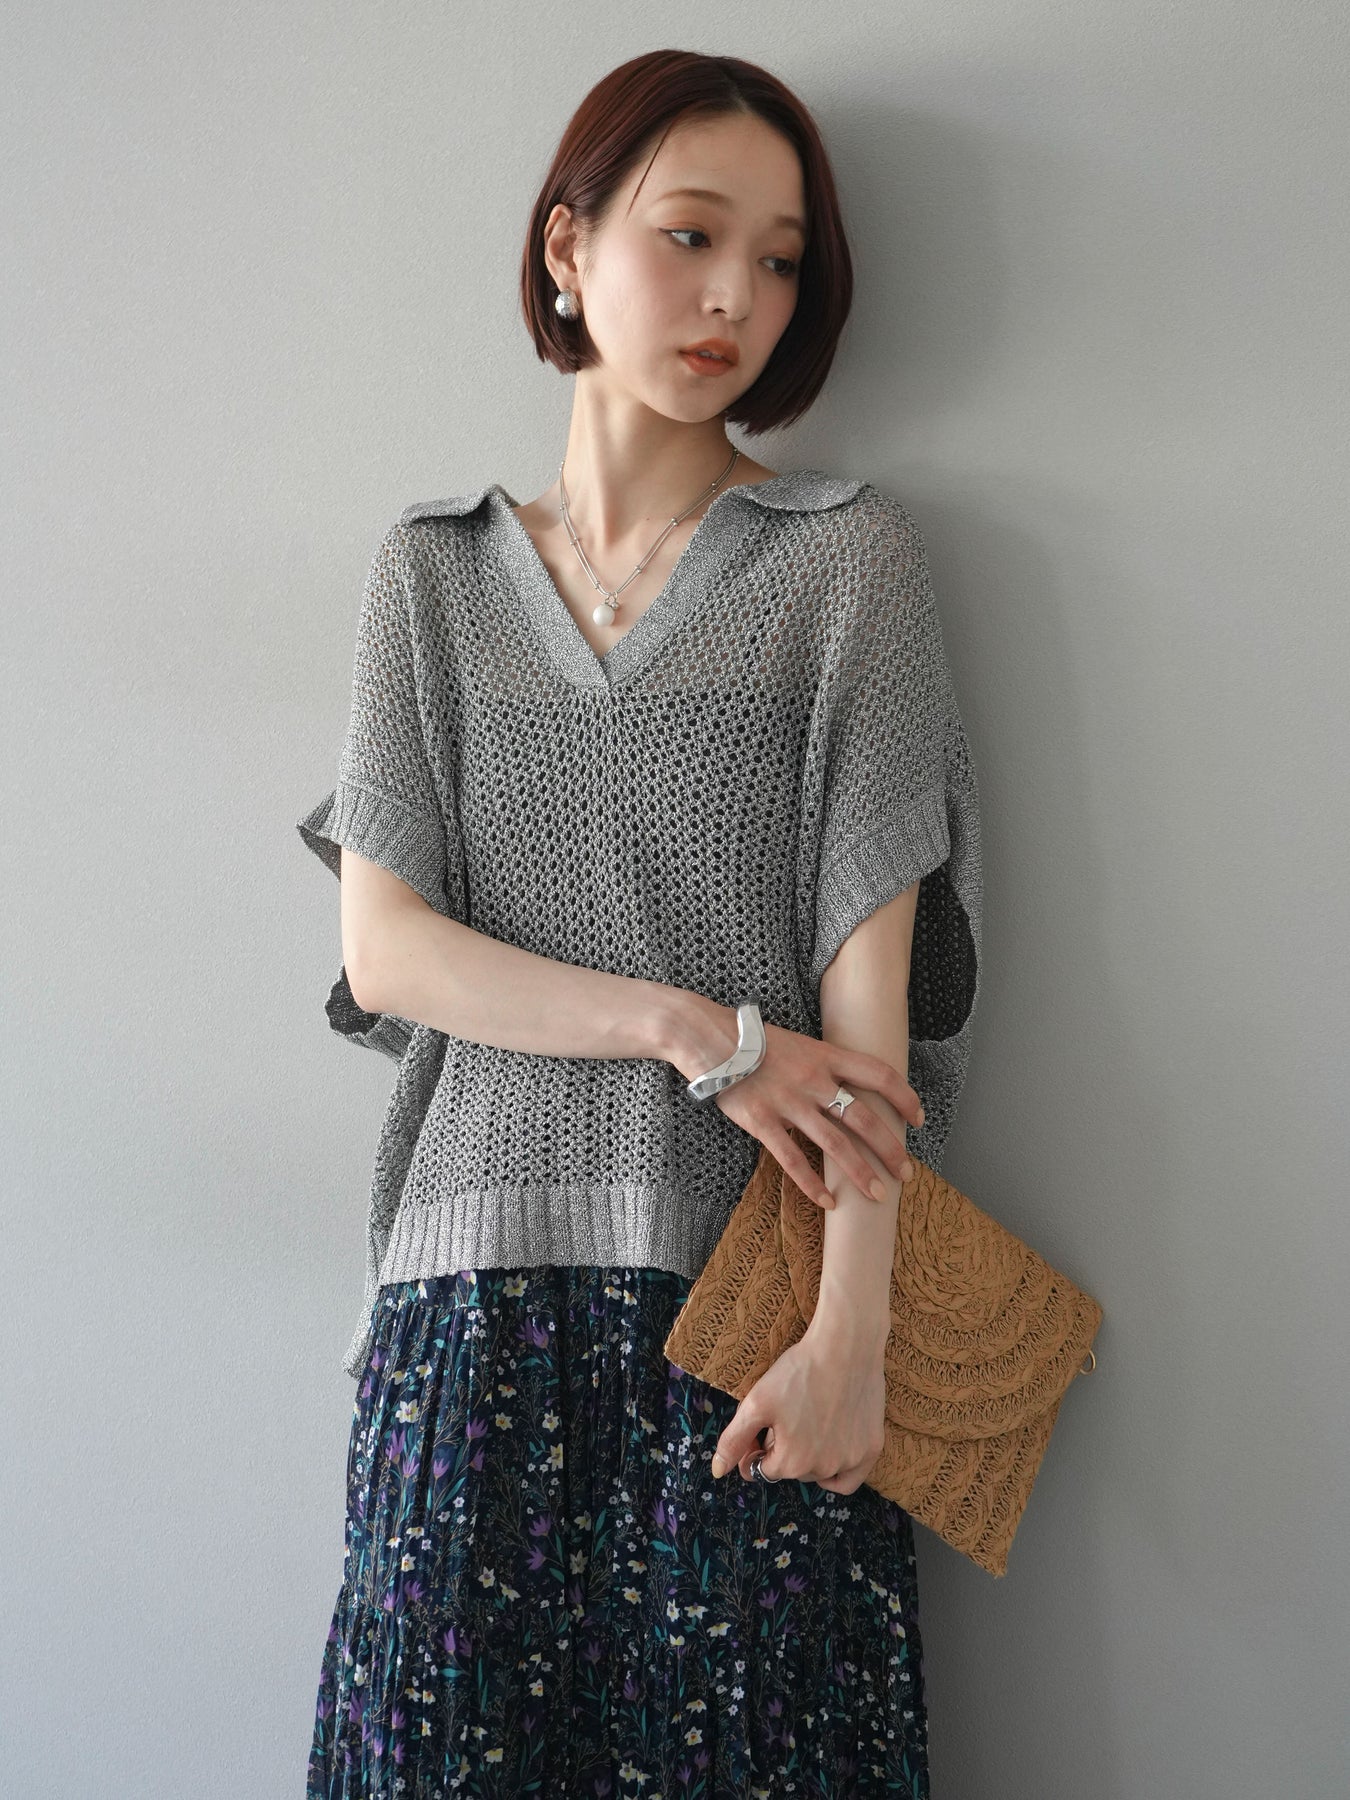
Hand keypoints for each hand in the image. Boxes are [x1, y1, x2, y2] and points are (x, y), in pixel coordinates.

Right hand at [673, 1004, 923, 1211]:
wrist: (710, 1038)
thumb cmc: (754, 1041)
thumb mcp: (799, 1044)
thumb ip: (824, 1065)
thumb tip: (851, 1089)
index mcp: (825, 1056)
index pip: (879, 1075)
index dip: (904, 1097)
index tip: (918, 1119)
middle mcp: (813, 1079)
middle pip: (864, 1118)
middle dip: (890, 1148)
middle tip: (906, 1173)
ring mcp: (788, 1102)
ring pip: (835, 1144)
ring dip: (861, 1172)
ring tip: (878, 1195)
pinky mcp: (762, 1121)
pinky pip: (793, 1160)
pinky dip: (812, 1184)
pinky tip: (828, 1202)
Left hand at [708, 1318, 886, 1494]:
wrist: (845, 1346)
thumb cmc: (799, 1372)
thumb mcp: (756, 1403)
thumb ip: (734, 1440)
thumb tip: (718, 1472)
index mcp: (790, 1462)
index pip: (764, 1469)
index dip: (759, 1447)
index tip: (763, 1428)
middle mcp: (822, 1469)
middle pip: (793, 1470)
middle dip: (784, 1450)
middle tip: (786, 1416)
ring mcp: (850, 1461)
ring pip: (820, 1473)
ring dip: (810, 1457)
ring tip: (808, 1421)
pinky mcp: (872, 1449)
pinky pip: (851, 1479)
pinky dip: (838, 1473)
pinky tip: (830, 1452)